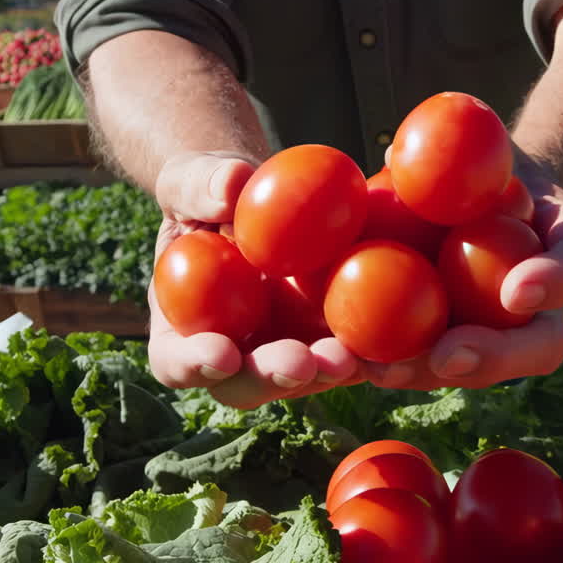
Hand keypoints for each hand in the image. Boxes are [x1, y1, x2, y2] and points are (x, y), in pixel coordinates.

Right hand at [146, 151, 363, 409]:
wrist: (257, 198)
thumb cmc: (206, 192)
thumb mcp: (191, 180)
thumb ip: (200, 186)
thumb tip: (230, 187)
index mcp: (181, 326)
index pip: (176, 360)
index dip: (194, 365)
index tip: (221, 353)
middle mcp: (232, 351)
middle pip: (244, 383)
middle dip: (271, 375)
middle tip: (300, 362)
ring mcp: (281, 348)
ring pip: (300, 376)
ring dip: (324, 371)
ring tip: (348, 356)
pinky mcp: (326, 336)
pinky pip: (346, 349)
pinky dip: (364, 348)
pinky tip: (386, 337)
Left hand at [360, 158, 562, 389]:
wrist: (488, 200)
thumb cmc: (492, 164)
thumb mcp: (488, 142)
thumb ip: (464, 148)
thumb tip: (393, 159)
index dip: (557, 281)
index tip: (516, 291)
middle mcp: (552, 306)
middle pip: (540, 347)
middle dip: (494, 356)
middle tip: (448, 355)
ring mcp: (509, 335)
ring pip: (483, 368)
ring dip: (429, 374)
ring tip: (382, 370)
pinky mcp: (458, 346)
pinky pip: (430, 363)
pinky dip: (389, 365)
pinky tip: (345, 365)